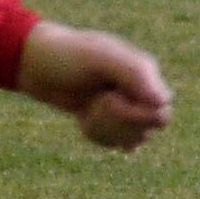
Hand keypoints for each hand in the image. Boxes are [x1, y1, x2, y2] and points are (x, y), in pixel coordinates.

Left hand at [15, 22, 174, 149]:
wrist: (36, 64)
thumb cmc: (67, 55)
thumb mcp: (98, 58)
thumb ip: (133, 73)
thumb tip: (163, 101)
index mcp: (144, 71)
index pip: (160, 110)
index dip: (136, 114)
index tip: (107, 99)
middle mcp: (140, 89)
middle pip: (149, 128)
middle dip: (119, 124)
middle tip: (94, 107)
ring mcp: (126, 106)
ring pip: (134, 138)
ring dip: (107, 131)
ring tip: (87, 112)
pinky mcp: (110, 121)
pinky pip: (118, 143)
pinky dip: (100, 137)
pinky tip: (84, 120)